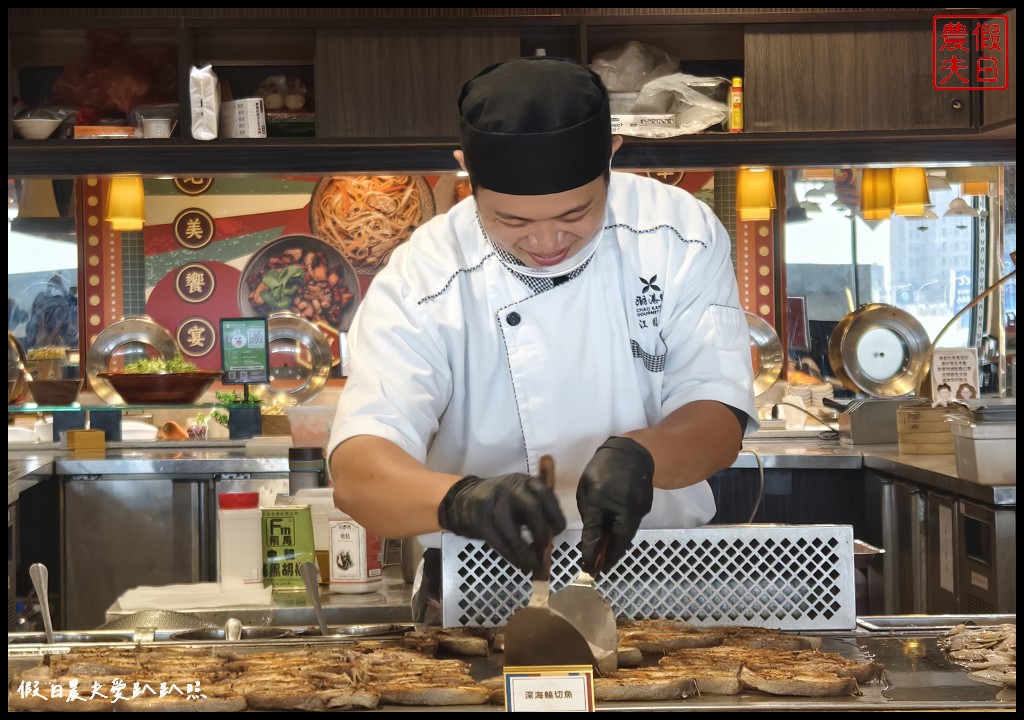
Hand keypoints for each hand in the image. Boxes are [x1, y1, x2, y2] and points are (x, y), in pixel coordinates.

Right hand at [438, 473, 565, 575]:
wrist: (462, 499)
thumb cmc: (499, 503)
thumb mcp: (519, 497)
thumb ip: (536, 512)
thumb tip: (551, 540)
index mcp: (524, 482)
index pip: (546, 494)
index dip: (555, 515)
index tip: (557, 532)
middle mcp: (510, 488)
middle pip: (531, 509)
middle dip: (541, 534)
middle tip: (544, 551)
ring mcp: (492, 502)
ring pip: (511, 528)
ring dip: (524, 551)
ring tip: (531, 565)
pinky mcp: (478, 518)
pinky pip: (496, 540)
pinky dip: (509, 555)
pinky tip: (517, 563)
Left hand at [576, 437, 654, 574]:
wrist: (632, 453)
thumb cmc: (603, 469)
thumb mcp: (588, 489)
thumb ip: (589, 514)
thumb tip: (589, 537)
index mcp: (605, 500)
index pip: (597, 533)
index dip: (592, 552)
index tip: (587, 567)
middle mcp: (626, 509)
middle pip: (618, 541)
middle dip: (608, 557)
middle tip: (596, 569)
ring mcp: (639, 510)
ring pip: (626, 535)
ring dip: (615, 547)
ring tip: (602, 558)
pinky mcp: (645, 509)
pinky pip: (630, 526)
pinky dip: (621, 535)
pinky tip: (612, 540)